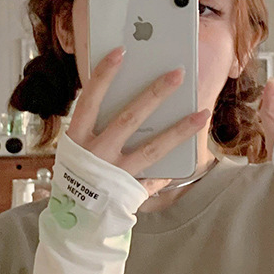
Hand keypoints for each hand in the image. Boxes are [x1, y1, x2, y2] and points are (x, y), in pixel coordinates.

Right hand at [65, 46, 210, 196]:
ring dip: (180, 130)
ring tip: (202, 113)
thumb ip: (95, 126)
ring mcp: (115, 173)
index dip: (104, 75)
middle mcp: (96, 154)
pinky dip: (171, 171)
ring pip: (153, 148)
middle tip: (178, 73)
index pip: (91, 99)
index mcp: (78, 138)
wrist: (71, 222)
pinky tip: (192, 159)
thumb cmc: (76, 177)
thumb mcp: (74, 149)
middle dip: (155, 93)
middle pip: (129, 117)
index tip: (122, 51)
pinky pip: (155, 179)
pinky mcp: (129, 192)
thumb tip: (128, 97)